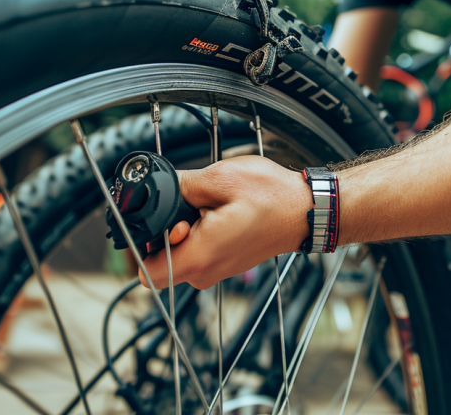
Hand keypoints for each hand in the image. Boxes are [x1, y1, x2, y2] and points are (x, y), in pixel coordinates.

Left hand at [138, 155, 311, 289]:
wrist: (305, 211)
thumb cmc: (273, 197)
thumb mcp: (220, 177)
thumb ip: (181, 185)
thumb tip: (160, 188)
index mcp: (200, 256)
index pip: (146, 273)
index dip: (145, 244)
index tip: (166, 221)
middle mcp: (206, 272)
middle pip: (160, 261)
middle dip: (166, 231)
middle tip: (193, 208)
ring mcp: (215, 271)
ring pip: (178, 254)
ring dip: (185, 230)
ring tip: (212, 208)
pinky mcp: (223, 263)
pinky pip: (196, 252)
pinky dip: (199, 233)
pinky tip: (219, 214)